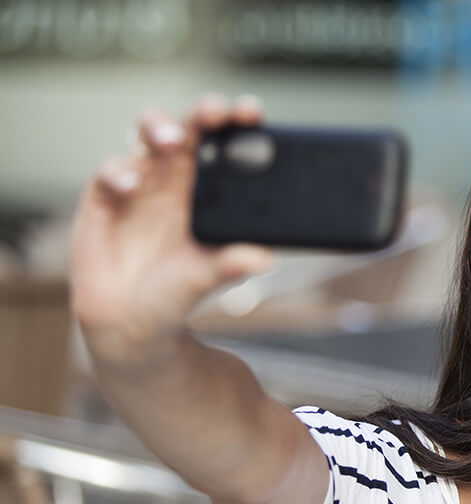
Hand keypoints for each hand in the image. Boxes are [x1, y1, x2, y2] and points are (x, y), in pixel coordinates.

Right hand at [71, 94, 273, 366]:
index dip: (239, 123)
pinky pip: (109, 171)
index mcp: (212, 189)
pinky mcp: (104, 196)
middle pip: (190, 127)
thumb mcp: (209, 279)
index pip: (228, 144)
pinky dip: (120, 172)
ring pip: (147, 135)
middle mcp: (178, 177)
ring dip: (159, 127)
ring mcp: (140, 182)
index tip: (253, 112)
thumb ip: (231, 265)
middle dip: (203, 112)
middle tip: (215, 112)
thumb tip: (264, 259)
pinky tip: (132, 185)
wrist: (132, 322)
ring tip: (173, 140)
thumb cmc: (178, 292)